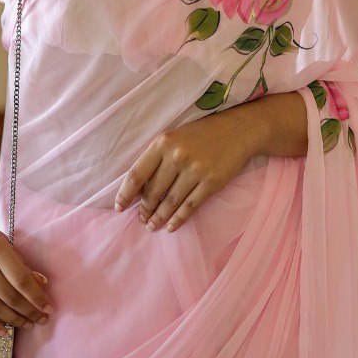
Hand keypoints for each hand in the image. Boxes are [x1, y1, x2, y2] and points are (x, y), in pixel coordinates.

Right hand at [0, 216, 53, 337]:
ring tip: (27, 324)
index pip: (21, 279)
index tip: (49, 309)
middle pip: (8, 295)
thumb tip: (42, 283)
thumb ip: (21, 264)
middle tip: (41, 320)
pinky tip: (4, 331)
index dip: (36, 297)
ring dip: (13, 319)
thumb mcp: (6, 243)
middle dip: (28, 311)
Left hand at [113, 109, 257, 232]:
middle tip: (141, 219)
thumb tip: (139, 188)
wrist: (237, 131)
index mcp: (163, 143)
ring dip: (158, 217)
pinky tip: (171, 226)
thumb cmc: (201, 135)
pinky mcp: (211, 182)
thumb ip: (157, 158)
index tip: (119, 207)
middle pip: (153, 191)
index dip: (126, 194)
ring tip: (152, 226)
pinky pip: (190, 206)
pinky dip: (178, 219)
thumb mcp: (175, 138)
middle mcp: (177, 156)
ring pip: (170, 202)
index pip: (137, 173)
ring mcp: (195, 170)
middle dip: (144, 209)